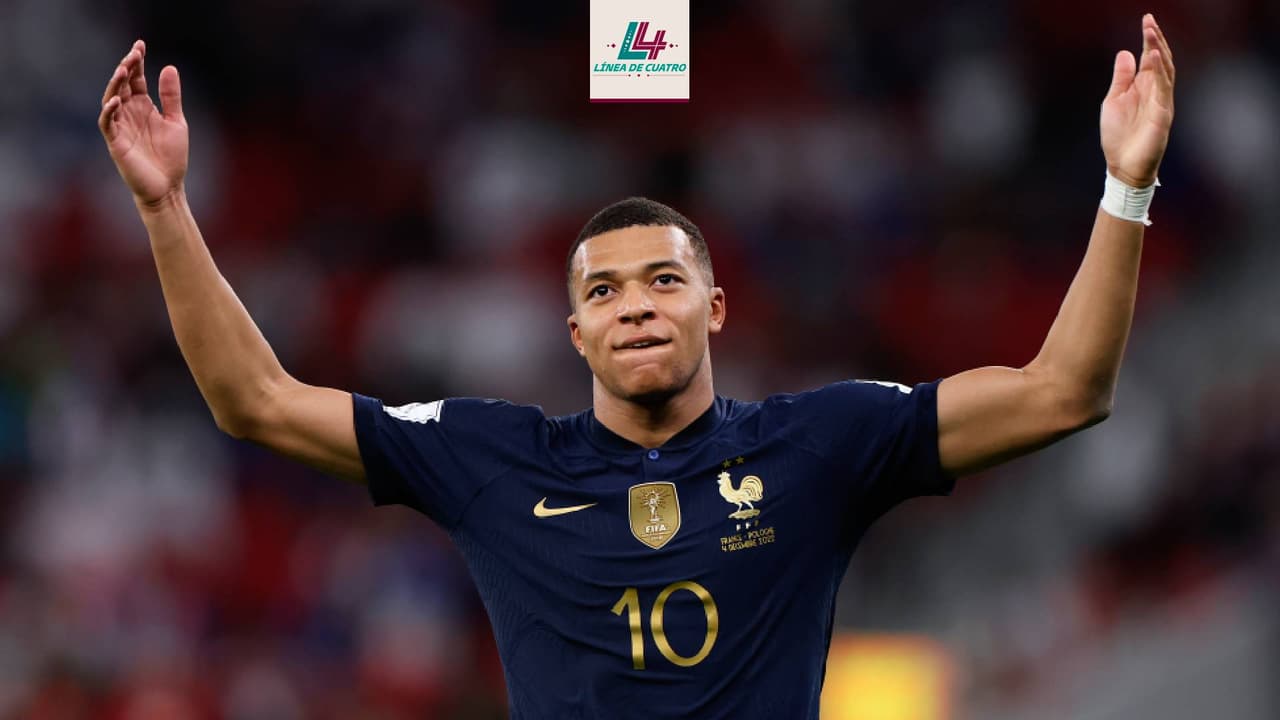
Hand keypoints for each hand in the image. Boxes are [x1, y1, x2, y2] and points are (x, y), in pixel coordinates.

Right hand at [98, 40, 188, 206]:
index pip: (136, 79)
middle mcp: (129, 113)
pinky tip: (117, 100)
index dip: (136, 62)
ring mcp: (121, 127)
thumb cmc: (171, 157)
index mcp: (143, 107)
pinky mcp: (116, 142)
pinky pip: (108, 123)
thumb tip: (169, 67)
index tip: (140, 44)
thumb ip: (171, 96)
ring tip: (123, 69)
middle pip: (122, 85)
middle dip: (126, 67)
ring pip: (111, 99)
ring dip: (115, 84)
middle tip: (134, 53)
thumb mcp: (176, 122)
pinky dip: (110, 111)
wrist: (168, 187)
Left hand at [1101, 14, 1174, 187]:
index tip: (1147, 20)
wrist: (1123, 166)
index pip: (1150, 58)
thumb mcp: (1114, 100)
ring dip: (1159, 50)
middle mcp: (1156, 91)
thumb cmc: (1118, 136)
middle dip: (1156, 39)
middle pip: (1160, 59)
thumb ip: (1121, 78)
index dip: (1149, 39)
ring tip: (1151, 32)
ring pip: (1165, 70)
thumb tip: (1125, 52)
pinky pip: (1164, 87)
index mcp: (1143, 87)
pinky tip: (1155, 56)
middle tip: (1150, 21)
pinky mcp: (1163, 113)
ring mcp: (1161, 101)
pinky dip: (1161, 71)